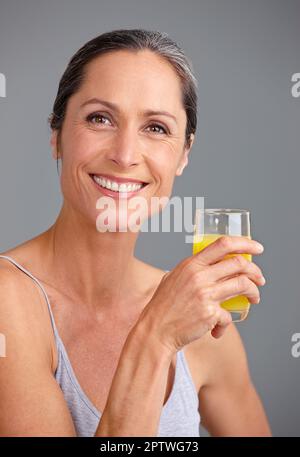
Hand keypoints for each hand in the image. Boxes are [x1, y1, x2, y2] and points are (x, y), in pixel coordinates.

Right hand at [139, 236, 265, 354]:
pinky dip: (226, 323)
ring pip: (243, 284)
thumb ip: (190, 271)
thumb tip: (208, 267)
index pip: (223, 244)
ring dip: (254, 291)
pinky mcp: (210, 313)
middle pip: (239, 264)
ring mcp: (205, 294)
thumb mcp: (173, 279)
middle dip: (255, 271)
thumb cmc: (163, 307)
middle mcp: (199, 276)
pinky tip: (218, 329)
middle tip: (260, 278)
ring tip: (254, 298)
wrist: (155, 331)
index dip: (245, 243)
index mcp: (191, 264)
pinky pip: (229, 315)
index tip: (257, 248)